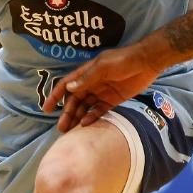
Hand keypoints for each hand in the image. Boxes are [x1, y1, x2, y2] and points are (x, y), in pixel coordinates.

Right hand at [43, 41, 163, 131]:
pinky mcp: (113, 100)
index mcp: (86, 73)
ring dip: (77, 118)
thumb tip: (69, 88)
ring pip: (85, 107)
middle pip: (74, 100)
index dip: (55, 96)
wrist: (146, 63)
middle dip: (67, 113)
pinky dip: (92, 117)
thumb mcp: (103, 67)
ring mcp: (102, 93)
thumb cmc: (123, 61)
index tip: (46, 109)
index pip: (66, 85)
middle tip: (61, 128)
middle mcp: (91, 84)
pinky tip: (85, 125)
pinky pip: (99, 111)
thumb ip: (87, 78)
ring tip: (70, 131)